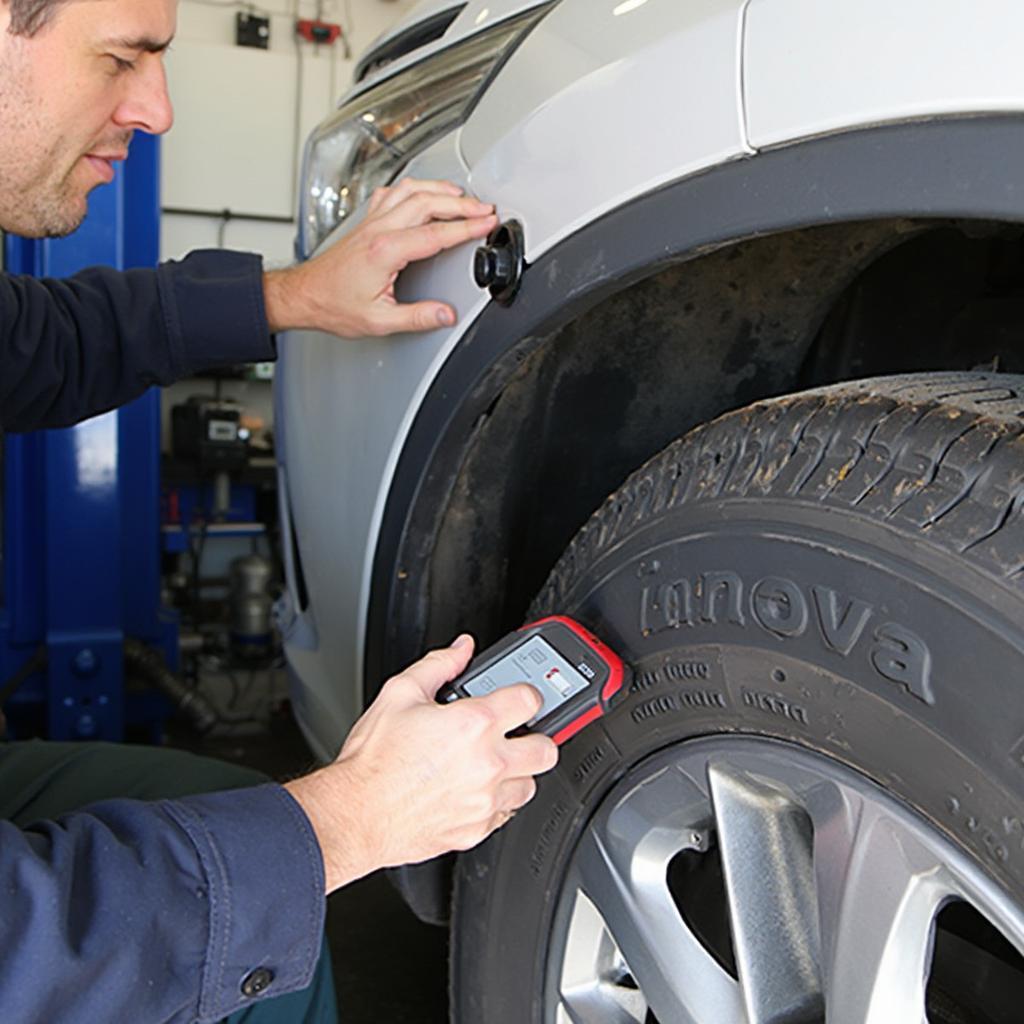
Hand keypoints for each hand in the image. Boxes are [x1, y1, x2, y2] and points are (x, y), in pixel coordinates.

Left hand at [264, 178, 497, 336]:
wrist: (305, 296)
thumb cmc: (335, 306)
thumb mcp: (379, 321)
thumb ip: (417, 317)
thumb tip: (446, 314)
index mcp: (385, 251)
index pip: (436, 233)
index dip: (466, 227)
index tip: (487, 223)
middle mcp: (379, 230)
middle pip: (428, 202)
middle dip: (462, 204)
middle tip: (485, 208)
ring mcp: (372, 222)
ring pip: (411, 190)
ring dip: (440, 189)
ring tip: (463, 197)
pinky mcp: (367, 222)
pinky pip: (394, 193)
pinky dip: (415, 188)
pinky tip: (425, 194)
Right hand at [284, 635, 558, 892]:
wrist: (355, 813)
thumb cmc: (374, 760)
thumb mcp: (400, 693)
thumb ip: (438, 665)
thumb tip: (461, 649)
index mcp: (474, 723)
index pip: (530, 699)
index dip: (526, 693)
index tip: (519, 698)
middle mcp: (488, 763)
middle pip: (547, 749)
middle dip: (536, 737)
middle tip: (518, 734)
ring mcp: (485, 800)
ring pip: (530, 785)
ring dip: (518, 772)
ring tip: (495, 764)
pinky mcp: (477, 829)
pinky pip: (506, 814)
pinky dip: (497, 802)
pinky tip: (476, 790)